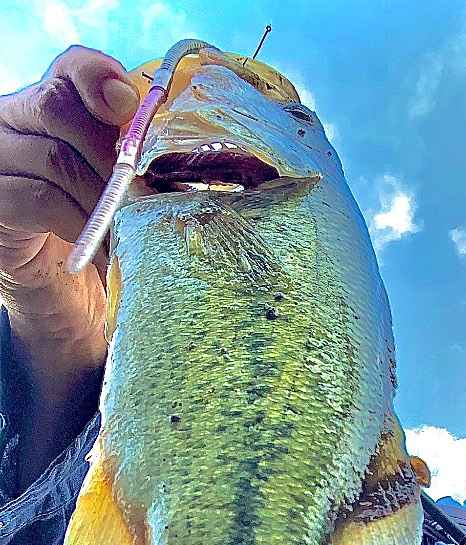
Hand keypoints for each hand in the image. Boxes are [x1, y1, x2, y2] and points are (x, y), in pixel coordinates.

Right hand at [0, 45, 138, 395]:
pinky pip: (40, 199)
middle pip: (60, 108)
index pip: (70, 68)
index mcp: (56, 107)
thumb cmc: (105, 232)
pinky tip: (108, 248)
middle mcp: (15, 122)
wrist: (66, 295)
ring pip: (55, 158)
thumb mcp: (128, 189)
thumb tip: (187, 163)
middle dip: (115, 153)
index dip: (99, 76)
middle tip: (148, 194)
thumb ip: (141, 161)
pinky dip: (83, 224)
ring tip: (137, 228)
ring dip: (107, 198)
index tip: (128, 104)